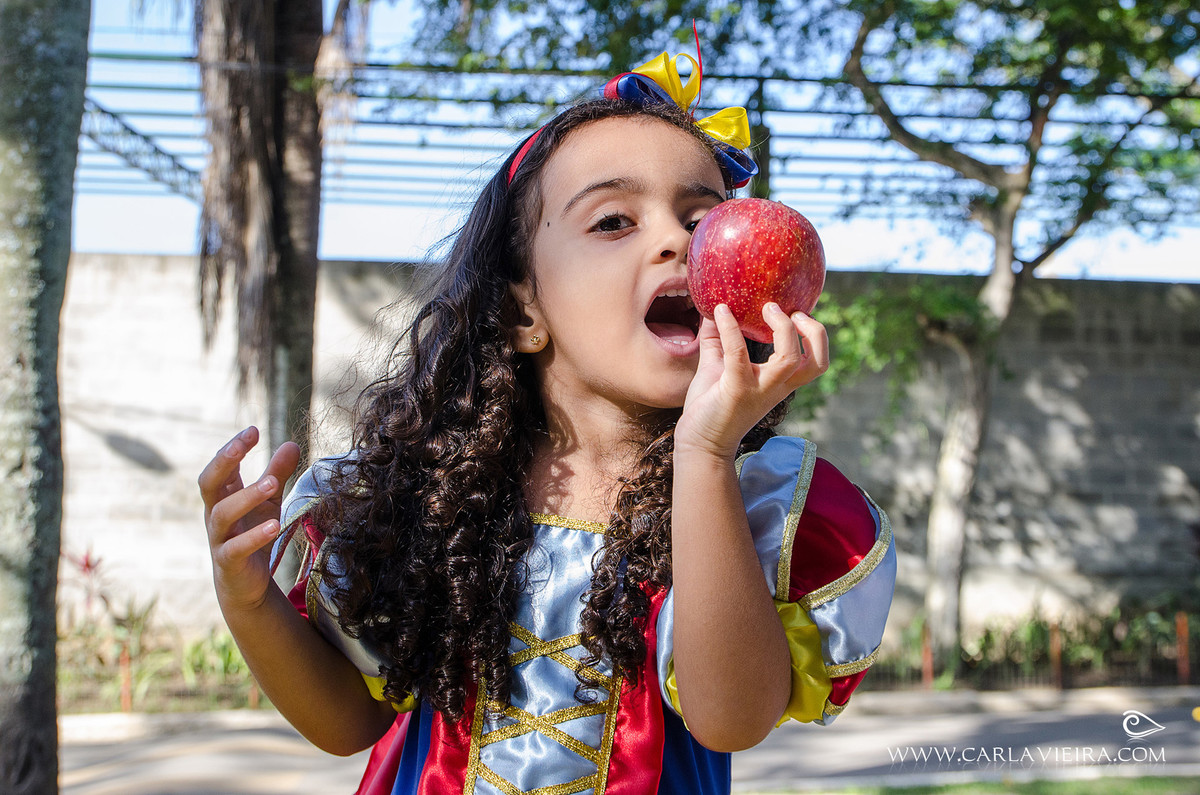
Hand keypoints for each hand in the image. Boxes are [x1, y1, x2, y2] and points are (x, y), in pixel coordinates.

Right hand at [198, 427, 301, 612]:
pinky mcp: (229, 562)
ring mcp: (219, 538)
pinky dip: (254, 536)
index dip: (233, 447)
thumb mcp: (269, 501)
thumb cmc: (253, 533)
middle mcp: (215, 513)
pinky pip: (236, 548)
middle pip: (208, 483)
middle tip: (242, 445)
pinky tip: (274, 525)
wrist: (245, 582)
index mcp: (222, 495)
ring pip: (222, 514)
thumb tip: (292, 443)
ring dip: (246, 497)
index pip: (221, 466)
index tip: (252, 430)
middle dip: (223, 462)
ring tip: (272, 484)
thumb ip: (277, 473)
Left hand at [677, 302, 828, 458]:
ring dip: (783, 328)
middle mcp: (776, 387)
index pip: (816, 361)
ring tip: (766, 308)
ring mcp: (758, 389)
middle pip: (817, 362)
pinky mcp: (735, 391)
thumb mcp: (719, 366)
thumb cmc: (710, 407)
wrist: (699, 443)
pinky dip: (730, 329)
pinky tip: (720, 311)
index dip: (816, 335)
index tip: (797, 313)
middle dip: (813, 332)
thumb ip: (719, 338)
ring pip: (790, 359)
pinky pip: (738, 353)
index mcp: (780, 382)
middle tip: (790, 312)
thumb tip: (714, 307)